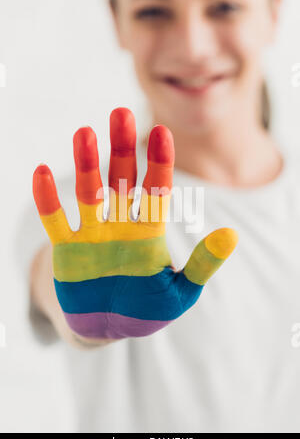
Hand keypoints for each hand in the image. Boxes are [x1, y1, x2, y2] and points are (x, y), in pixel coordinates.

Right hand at [32, 108, 237, 339]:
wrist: (109, 326)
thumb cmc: (148, 309)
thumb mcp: (181, 291)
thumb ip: (203, 264)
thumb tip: (231, 235)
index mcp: (150, 231)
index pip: (157, 190)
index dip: (159, 162)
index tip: (162, 131)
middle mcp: (121, 225)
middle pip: (121, 180)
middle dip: (122, 149)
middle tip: (121, 113)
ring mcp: (92, 234)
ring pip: (89, 193)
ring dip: (87, 165)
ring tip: (85, 133)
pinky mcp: (67, 249)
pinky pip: (55, 220)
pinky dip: (47, 199)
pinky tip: (40, 172)